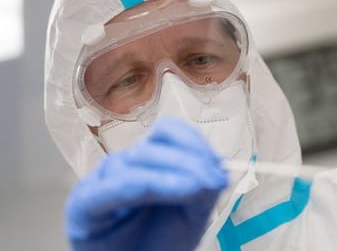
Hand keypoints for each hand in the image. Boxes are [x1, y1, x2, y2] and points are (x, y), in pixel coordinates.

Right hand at [66, 117, 227, 250]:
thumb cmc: (160, 244)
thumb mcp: (192, 213)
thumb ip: (205, 189)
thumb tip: (219, 170)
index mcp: (149, 161)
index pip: (168, 132)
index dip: (193, 141)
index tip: (218, 163)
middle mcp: (124, 165)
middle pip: (153, 145)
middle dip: (189, 160)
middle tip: (214, 180)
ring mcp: (101, 182)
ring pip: (134, 164)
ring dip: (169, 176)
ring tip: (195, 190)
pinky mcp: (83, 206)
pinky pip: (109, 190)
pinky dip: (137, 185)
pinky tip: (155, 190)